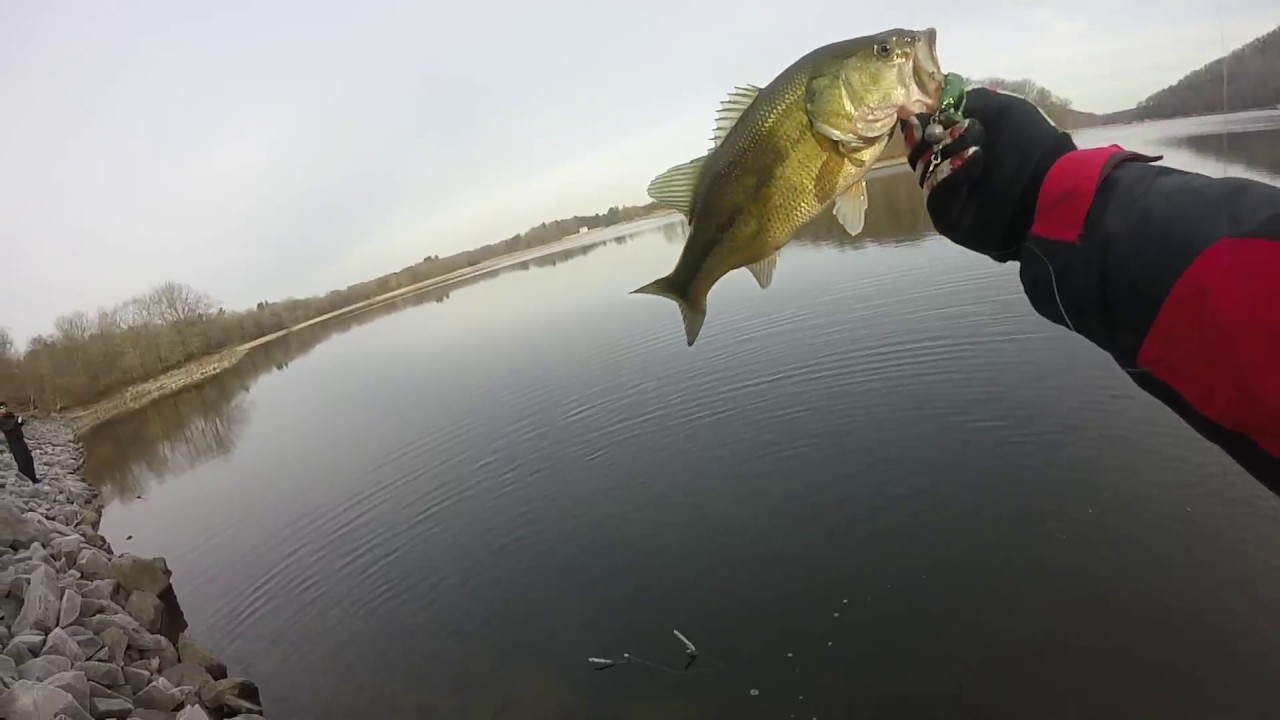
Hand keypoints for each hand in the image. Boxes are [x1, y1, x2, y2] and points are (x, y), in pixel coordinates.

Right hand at [899, 87, 1076, 260]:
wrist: (1050, 186)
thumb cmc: (1029, 143)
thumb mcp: (1000, 109)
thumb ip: (964, 102)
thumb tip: (931, 111)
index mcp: (961, 142)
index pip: (926, 132)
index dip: (924, 122)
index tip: (928, 115)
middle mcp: (951, 168)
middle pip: (918, 152)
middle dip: (930, 136)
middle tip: (946, 129)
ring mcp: (948, 194)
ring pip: (924, 171)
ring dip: (947, 152)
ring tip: (976, 146)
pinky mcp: (948, 218)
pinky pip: (935, 196)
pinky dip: (951, 175)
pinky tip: (975, 160)